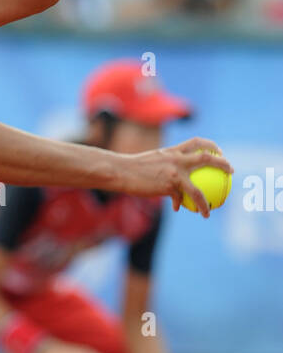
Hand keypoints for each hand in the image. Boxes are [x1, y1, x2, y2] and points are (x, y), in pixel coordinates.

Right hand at [115, 138, 232, 216]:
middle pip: (206, 158)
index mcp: (173, 150)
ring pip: (197, 188)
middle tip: (230, 171)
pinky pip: (179, 199)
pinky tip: (178, 210)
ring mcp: (173, 173)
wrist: (120, 172)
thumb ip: (165, 167)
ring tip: (209, 209)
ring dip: (205, 201)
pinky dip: (179, 205)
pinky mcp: (168, 186)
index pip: (196, 142)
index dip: (211, 145)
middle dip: (222, 163)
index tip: (219, 151)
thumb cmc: (132, 168)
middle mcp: (176, 159)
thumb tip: (172, 181)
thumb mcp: (152, 162)